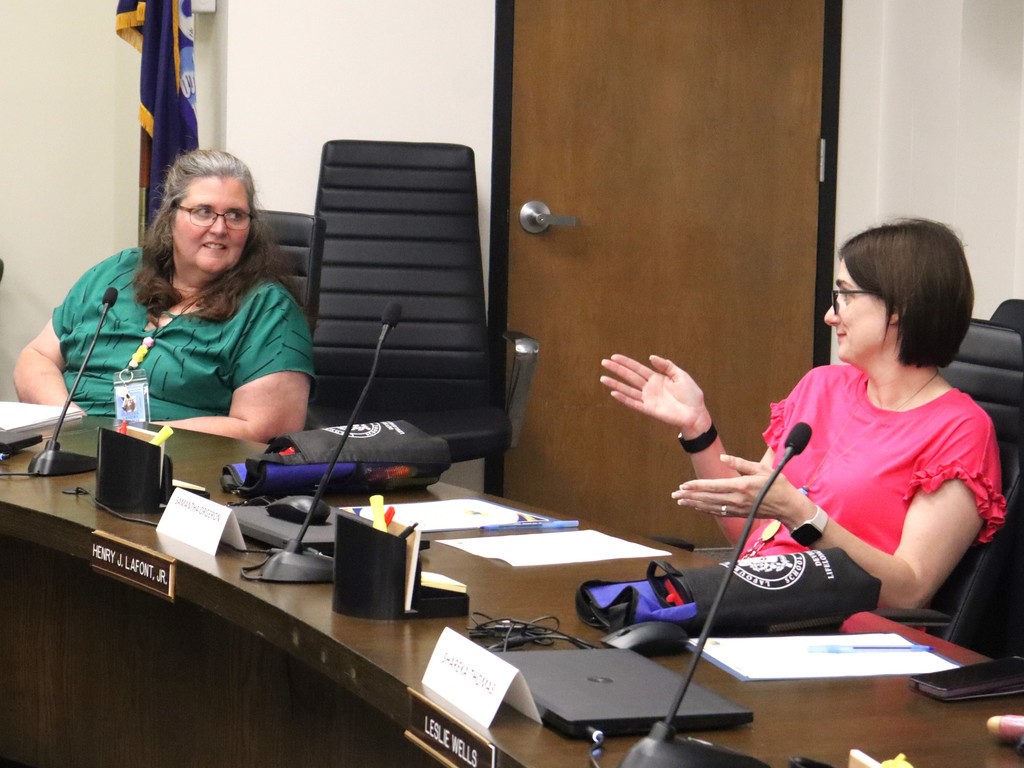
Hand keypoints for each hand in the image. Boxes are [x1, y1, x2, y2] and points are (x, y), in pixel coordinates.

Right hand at [599, 353, 710, 435]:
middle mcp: (649, 387)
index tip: (614, 357)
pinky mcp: (649, 409)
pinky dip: (624, 399)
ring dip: (615, 384)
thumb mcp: (681, 375)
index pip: (637, 368)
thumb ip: (666, 366)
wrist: (696, 413)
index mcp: (657, 378)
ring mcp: (648, 398)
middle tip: (604, 362)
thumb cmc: (691, 395)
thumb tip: (650, 357)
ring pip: (628, 389)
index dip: (626, 362)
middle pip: (630, 376)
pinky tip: (614, 393)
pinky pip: (633, 403)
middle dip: (617, 369)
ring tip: (603, 378)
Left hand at [672, 453, 807, 525]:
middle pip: (708, 498)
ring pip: (711, 506)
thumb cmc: (777, 485)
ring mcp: (737, 508)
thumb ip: (741, 463)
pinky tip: (697, 508)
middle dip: (690, 496)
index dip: (697, 486)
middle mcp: (736, 499)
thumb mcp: (761, 469)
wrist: (788, 506)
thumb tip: (723, 459)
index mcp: (741, 486)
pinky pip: (719, 512)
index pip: (713, 486)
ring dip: (694, 504)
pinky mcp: (739, 513)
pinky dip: (706, 510)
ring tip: (681, 501)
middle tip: (675, 495)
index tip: (684, 486)